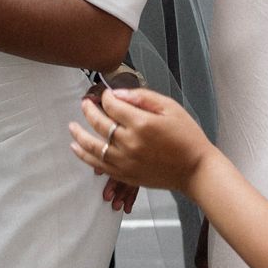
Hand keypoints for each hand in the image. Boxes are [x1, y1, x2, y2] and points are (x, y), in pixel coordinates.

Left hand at [70, 87, 211, 193]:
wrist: (195, 169)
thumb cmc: (187, 136)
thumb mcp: (170, 108)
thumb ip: (143, 97)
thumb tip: (118, 93)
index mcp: (141, 123)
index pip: (112, 105)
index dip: (105, 97)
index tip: (105, 94)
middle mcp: (129, 142)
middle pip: (99, 124)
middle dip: (88, 110)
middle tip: (84, 103)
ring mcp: (125, 161)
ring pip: (93, 146)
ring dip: (79, 135)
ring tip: (72, 126)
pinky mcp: (125, 175)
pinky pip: (98, 164)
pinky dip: (85, 156)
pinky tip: (77, 148)